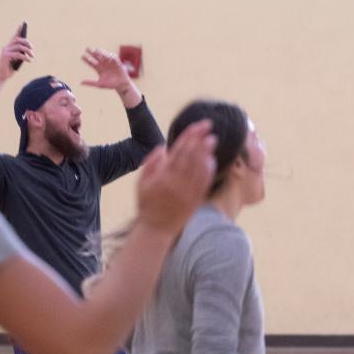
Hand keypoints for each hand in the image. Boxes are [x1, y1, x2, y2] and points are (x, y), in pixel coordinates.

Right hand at [0, 24, 32, 81]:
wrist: (1, 76)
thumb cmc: (9, 68)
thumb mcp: (17, 60)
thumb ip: (21, 54)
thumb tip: (28, 51)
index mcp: (9, 47)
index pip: (14, 37)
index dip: (18, 30)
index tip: (22, 24)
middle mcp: (6, 47)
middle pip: (18, 40)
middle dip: (27, 43)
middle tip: (32, 49)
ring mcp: (5, 51)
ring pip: (19, 47)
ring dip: (28, 51)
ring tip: (32, 56)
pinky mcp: (5, 56)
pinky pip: (18, 54)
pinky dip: (25, 57)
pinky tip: (29, 60)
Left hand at [80, 47, 130, 90]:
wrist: (121, 85)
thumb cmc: (110, 85)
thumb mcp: (99, 84)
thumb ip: (90, 82)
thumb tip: (80, 82)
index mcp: (98, 68)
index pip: (91, 62)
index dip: (86, 59)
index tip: (82, 56)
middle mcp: (103, 64)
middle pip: (96, 56)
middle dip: (92, 52)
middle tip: (87, 48)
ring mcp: (109, 62)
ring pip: (103, 55)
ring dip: (100, 52)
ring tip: (97, 51)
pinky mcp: (116, 62)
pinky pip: (113, 56)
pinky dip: (110, 56)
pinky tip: (108, 57)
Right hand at [135, 120, 216, 234]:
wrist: (157, 228)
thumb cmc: (147, 203)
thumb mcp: (142, 182)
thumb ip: (151, 164)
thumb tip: (162, 147)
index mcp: (163, 175)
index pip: (179, 150)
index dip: (189, 136)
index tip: (197, 125)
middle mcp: (176, 182)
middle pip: (191, 156)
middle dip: (200, 139)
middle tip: (209, 127)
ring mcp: (187, 191)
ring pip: (199, 168)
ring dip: (206, 152)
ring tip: (212, 140)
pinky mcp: (195, 200)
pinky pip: (204, 182)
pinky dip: (208, 170)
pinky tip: (211, 160)